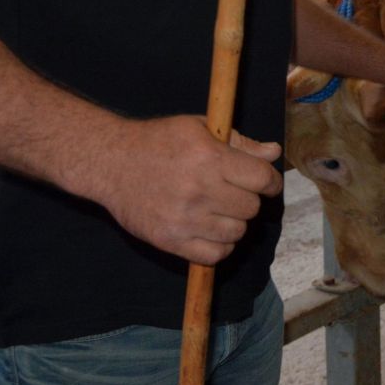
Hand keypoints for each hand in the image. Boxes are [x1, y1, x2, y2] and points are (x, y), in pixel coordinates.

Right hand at [88, 116, 283, 265]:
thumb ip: (241, 143)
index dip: (271, 182)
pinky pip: (215, 255)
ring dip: (234, 222)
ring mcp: (183, 219)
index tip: (266, 183)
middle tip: (233, 192)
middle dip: (248, 199)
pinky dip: (219, 245)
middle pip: (251, 208)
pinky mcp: (169, 240)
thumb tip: (274, 153)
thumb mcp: (200, 129)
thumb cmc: (158, 142)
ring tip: (218, 210)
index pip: (262, 179)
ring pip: (237, 232)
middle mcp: (198, 190)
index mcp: (209, 158)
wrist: (110, 162)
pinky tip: (210, 230)